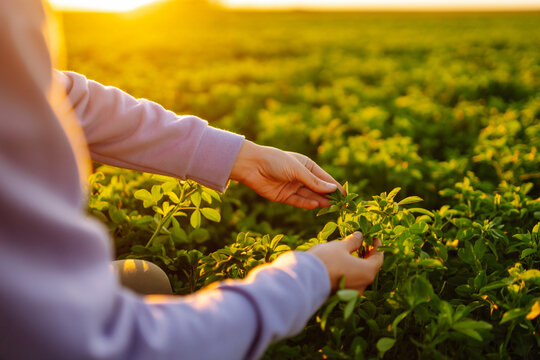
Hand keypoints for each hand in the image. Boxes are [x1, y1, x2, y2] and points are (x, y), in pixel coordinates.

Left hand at [230, 140, 344, 208]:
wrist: (251, 165)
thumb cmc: (275, 161)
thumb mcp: (297, 170)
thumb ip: (314, 181)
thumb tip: (332, 189)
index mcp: (306, 165)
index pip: (324, 178)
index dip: (335, 186)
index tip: (346, 195)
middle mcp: (300, 177)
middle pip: (318, 189)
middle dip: (329, 196)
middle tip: (342, 206)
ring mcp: (292, 187)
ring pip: (309, 196)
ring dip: (320, 201)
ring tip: (332, 207)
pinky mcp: (283, 196)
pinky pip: (298, 201)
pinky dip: (306, 204)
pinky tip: (316, 206)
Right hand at [308, 232, 383, 292]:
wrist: (304, 279)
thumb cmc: (326, 260)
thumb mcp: (340, 246)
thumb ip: (353, 242)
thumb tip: (360, 236)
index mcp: (367, 272)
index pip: (378, 258)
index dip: (376, 246)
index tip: (373, 238)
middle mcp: (362, 285)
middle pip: (369, 268)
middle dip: (366, 255)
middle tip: (361, 243)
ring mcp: (351, 293)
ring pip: (358, 276)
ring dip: (356, 263)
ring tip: (349, 252)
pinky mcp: (340, 296)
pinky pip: (349, 282)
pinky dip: (348, 272)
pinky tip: (340, 263)